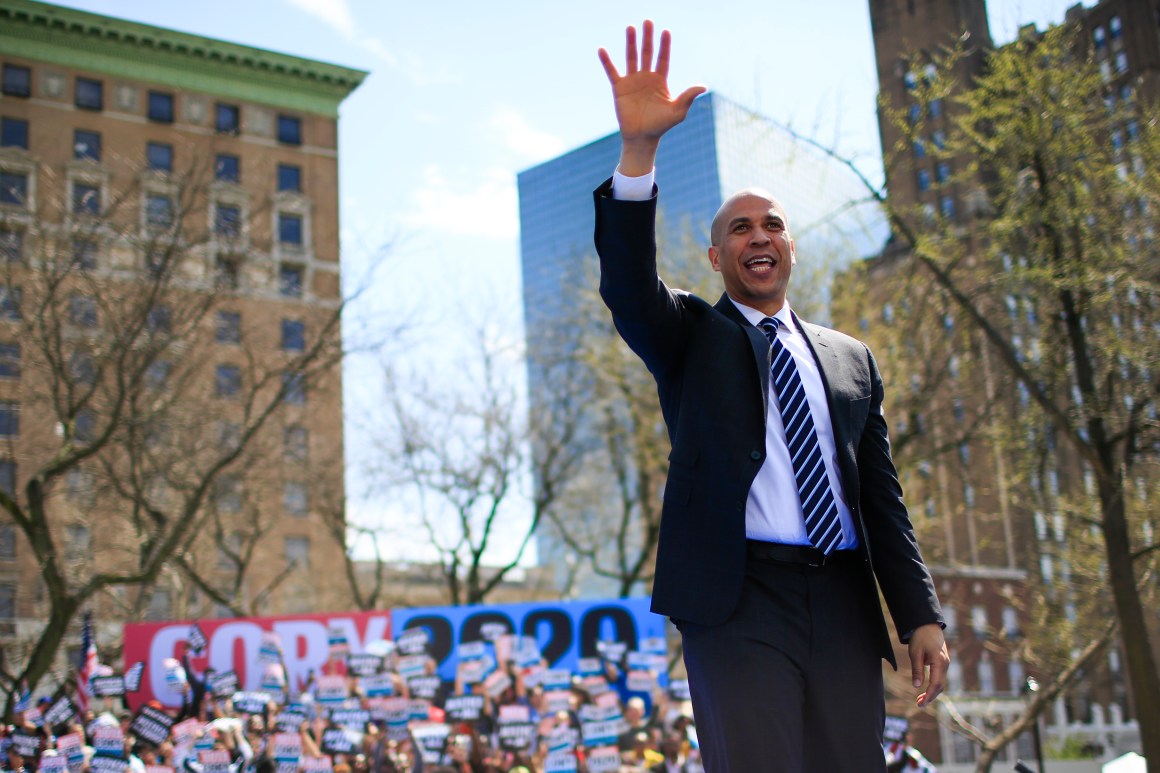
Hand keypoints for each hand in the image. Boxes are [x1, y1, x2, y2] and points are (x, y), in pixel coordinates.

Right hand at [598, 20, 705, 174]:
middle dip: (648, 37)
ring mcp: (632, 82)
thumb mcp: (678, 112)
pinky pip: (612, 72)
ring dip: (631, 42)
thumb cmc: (661, 126)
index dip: (664, 46)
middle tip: (648, 21)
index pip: (663, 59)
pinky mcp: (619, 88)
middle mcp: (646, 78)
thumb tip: (703, 86)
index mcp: (660, 81)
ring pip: (631, 57)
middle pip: (647, 53)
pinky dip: (607, 61)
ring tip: (630, 27)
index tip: (666, 31)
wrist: (642, 138)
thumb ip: (688, 97)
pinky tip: (602, 49)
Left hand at [908, 623, 949, 706]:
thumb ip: (917, 670)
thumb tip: (916, 686)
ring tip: (920, 700)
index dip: (929, 695)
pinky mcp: (943, 663)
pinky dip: (933, 686)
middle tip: (919, 704)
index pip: (935, 684)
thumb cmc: (920, 637)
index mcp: (939, 662)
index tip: (921, 703)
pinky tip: (925, 690)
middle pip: (940, 686)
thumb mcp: (915, 653)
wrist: (928, 625)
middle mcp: (945, 664)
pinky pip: (940, 677)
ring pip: (941, 682)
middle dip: (930, 696)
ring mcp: (945, 663)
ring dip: (932, 692)